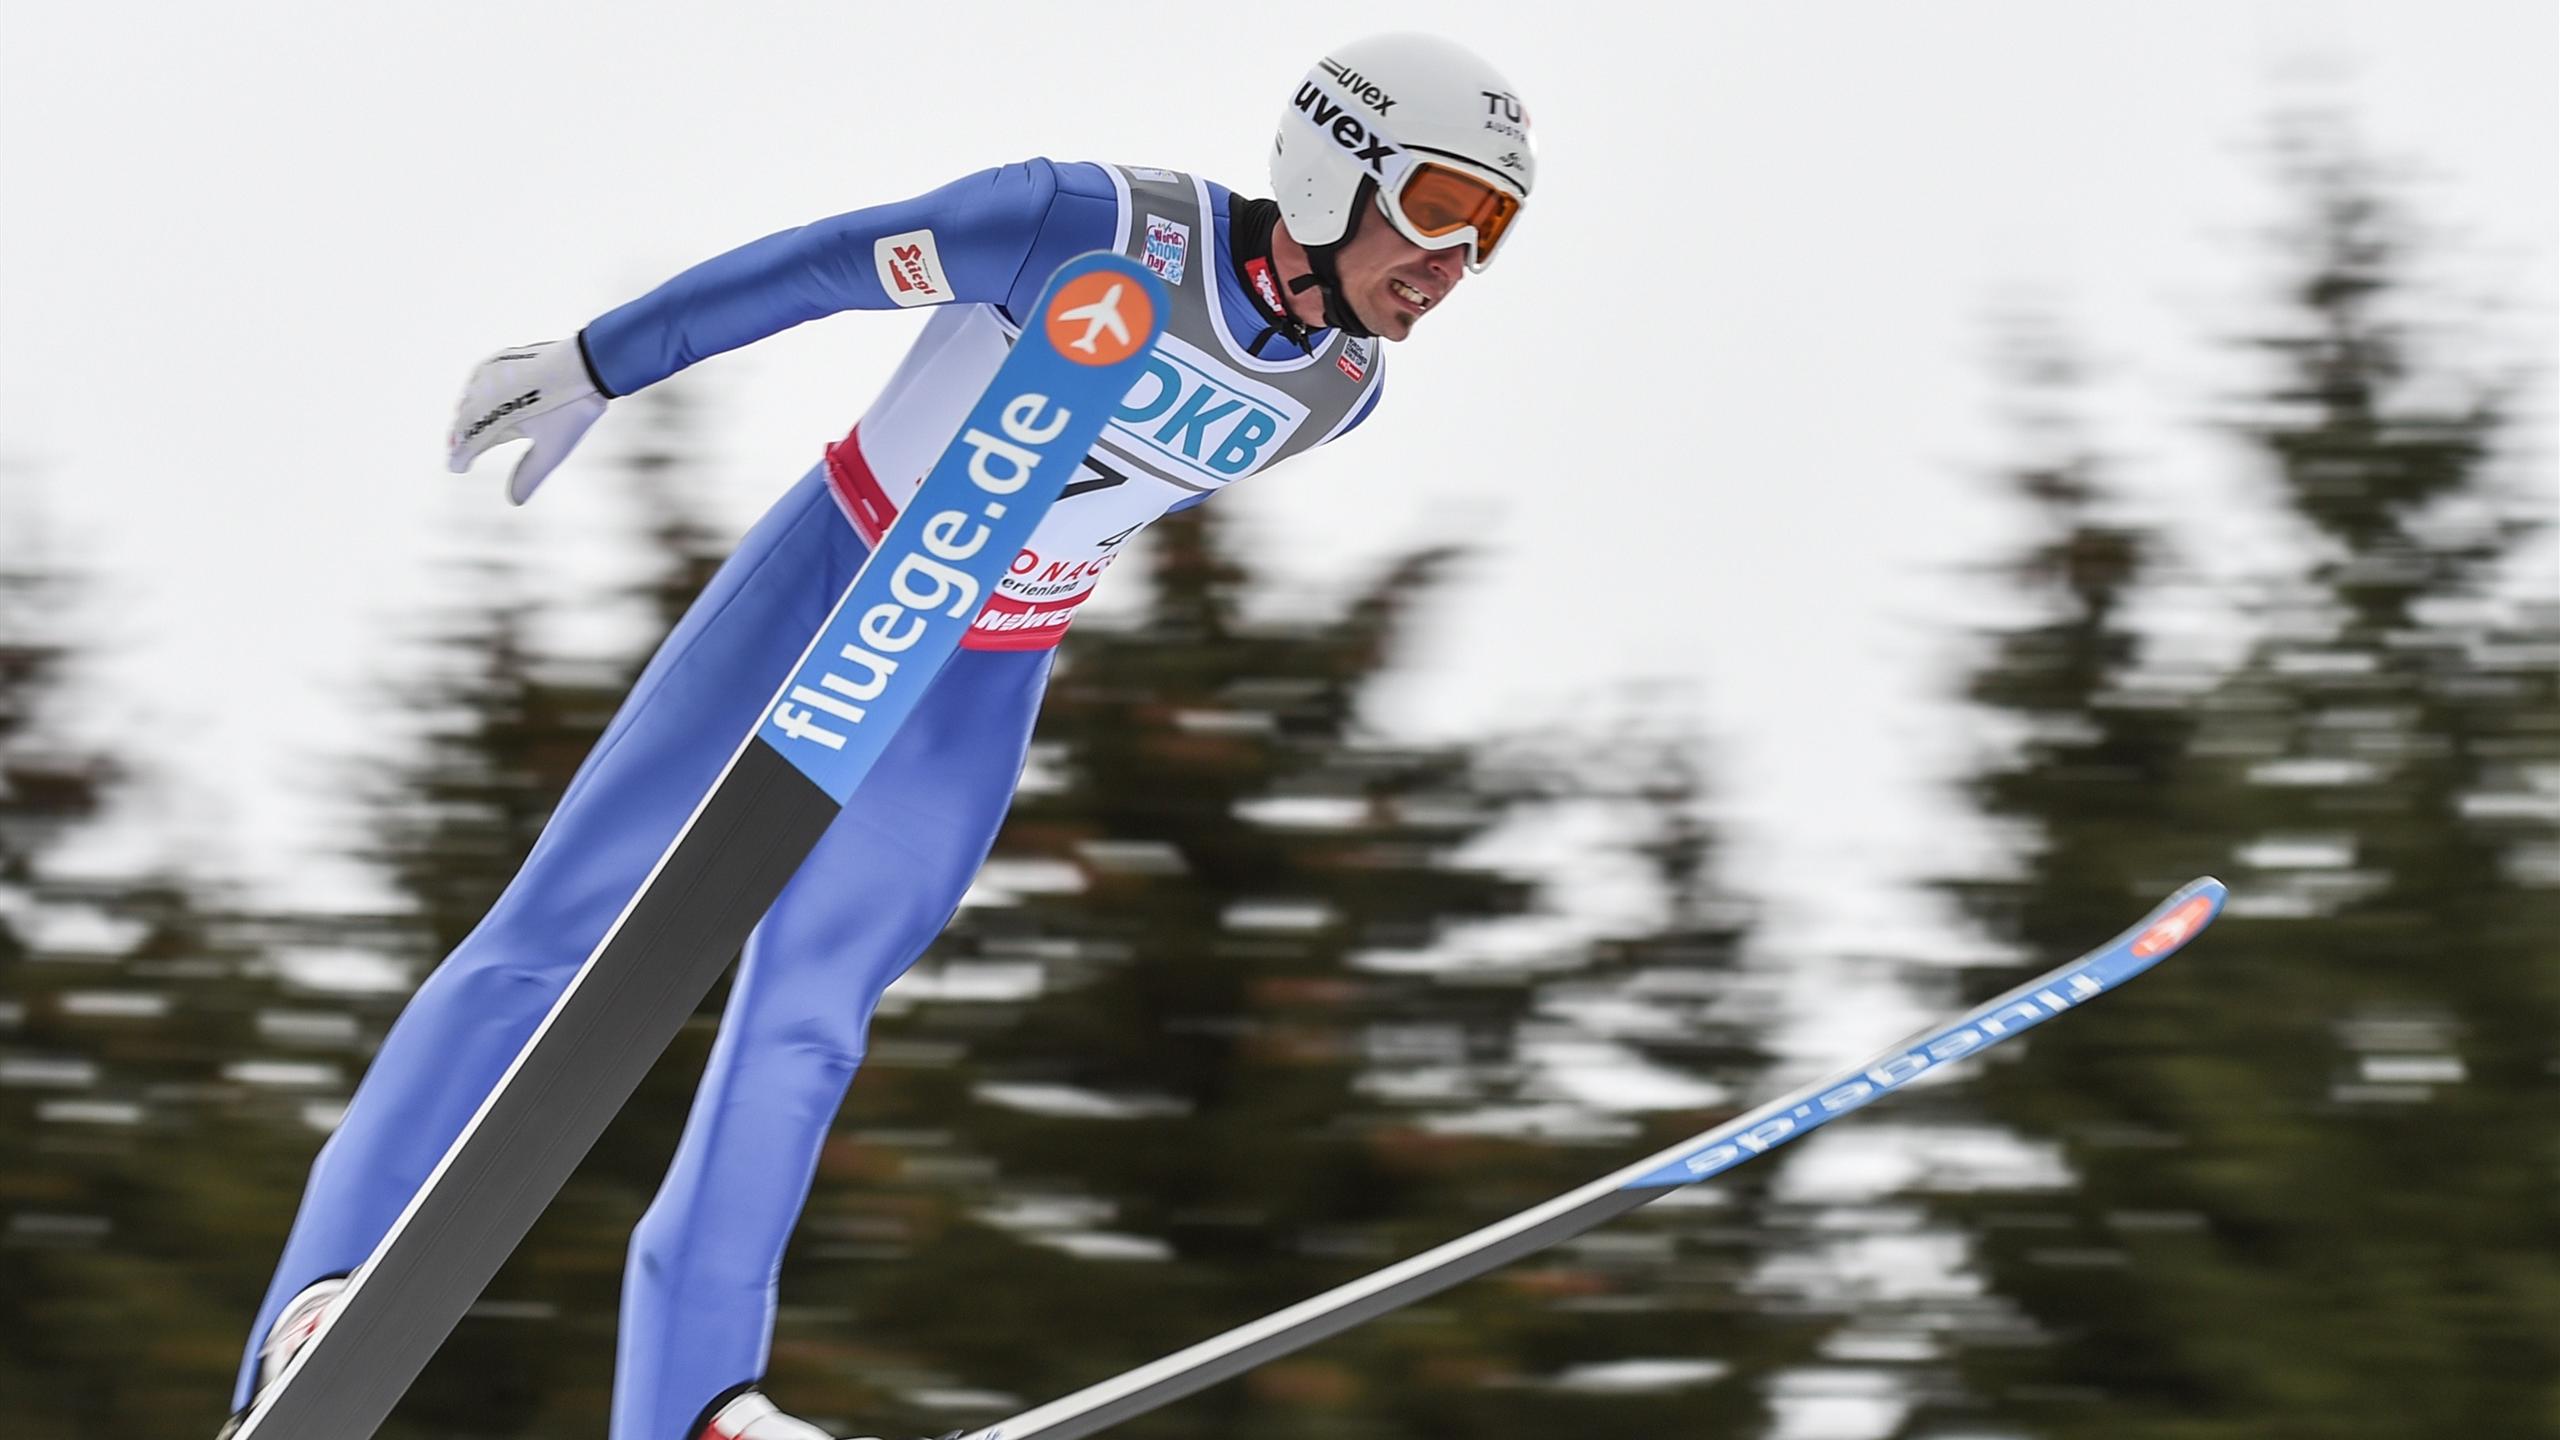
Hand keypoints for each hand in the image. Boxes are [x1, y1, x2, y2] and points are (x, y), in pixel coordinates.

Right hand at [446, 336, 608, 504]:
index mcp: (493, 416)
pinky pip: (479, 380)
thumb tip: (514, 501)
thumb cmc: (571, 410)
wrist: (588, 365)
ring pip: (470, 399)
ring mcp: (491, 373)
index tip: (455, 468)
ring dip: (466, 416)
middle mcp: (484, 392)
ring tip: (465, 431)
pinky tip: (480, 401)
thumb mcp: (552, 449)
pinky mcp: (501, 359)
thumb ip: (530, 475)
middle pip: (465, 420)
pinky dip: (477, 395)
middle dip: (461, 438)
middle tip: (458, 455)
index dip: (461, 457)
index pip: (471, 442)